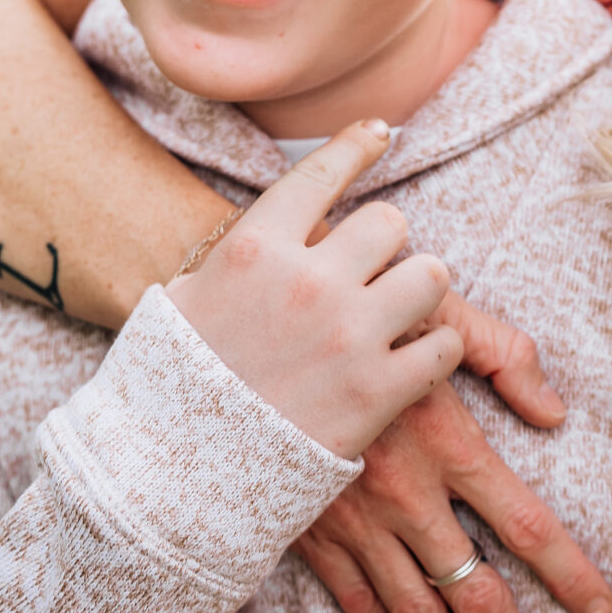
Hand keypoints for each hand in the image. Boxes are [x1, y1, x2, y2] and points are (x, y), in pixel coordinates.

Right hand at [166, 120, 463, 459]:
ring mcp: (348, 335)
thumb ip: (231, 261)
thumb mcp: (182, 302)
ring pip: (430, 274)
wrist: (172, 478)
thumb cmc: (168, 389)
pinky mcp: (378, 392)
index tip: (381, 133)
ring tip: (402, 310)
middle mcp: (308, 280)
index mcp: (254, 248)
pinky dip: (435, 350)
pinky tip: (415, 360)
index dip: (358, 144)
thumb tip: (259, 235)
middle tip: (374, 271)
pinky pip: (443, 345)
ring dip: (420, 289)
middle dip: (386, 245)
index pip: (322, 171)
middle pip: (390, 222)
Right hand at [292, 315, 611, 612]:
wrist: (254, 339)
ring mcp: (355, 521)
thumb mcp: (441, 310)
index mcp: (447, 441)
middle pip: (476, 591)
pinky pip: (357, 602)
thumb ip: (507, 353)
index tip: (599, 610)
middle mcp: (406, 494)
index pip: (526, 525)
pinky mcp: (310, 532)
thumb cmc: (358, 314)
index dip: (569, 573)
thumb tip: (554, 411)